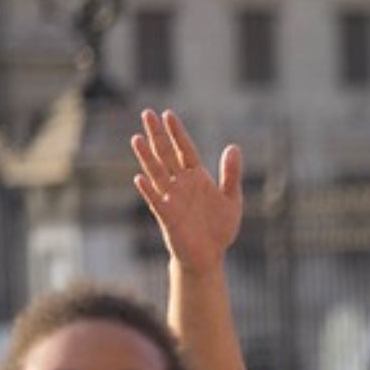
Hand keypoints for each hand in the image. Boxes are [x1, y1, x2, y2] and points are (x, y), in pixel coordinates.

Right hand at [131, 108, 242, 273]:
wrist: (210, 255)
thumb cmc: (219, 227)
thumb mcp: (232, 199)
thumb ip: (231, 174)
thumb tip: (233, 147)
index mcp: (197, 177)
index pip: (185, 150)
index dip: (177, 133)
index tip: (168, 114)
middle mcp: (181, 184)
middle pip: (166, 155)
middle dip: (158, 135)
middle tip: (147, 113)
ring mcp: (172, 198)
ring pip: (157, 173)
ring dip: (146, 157)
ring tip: (136, 138)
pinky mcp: (168, 217)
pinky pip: (156, 201)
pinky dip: (148, 190)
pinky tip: (139, 178)